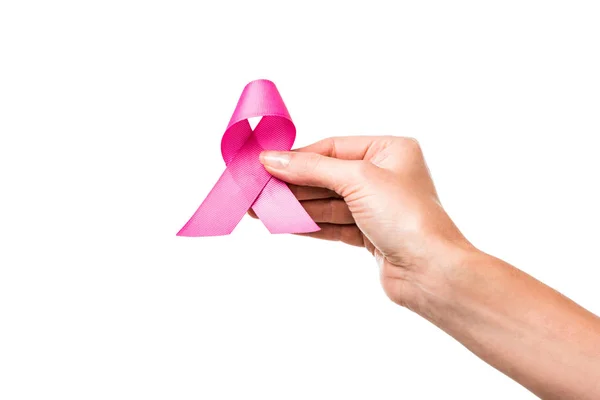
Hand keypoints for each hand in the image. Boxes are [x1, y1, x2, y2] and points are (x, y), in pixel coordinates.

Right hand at [254, 136, 473, 309]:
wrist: (431, 273)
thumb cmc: (407, 217)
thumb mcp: (357, 179)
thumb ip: (312, 168)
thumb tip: (272, 159)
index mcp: (390, 151)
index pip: (332, 148)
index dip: (297, 157)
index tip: (264, 164)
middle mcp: (384, 176)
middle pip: (326, 175)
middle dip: (292, 184)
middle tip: (257, 189)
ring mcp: (376, 207)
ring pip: (326, 202)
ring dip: (295, 206)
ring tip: (262, 208)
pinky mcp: (370, 234)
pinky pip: (332, 224)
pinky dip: (308, 224)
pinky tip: (283, 223)